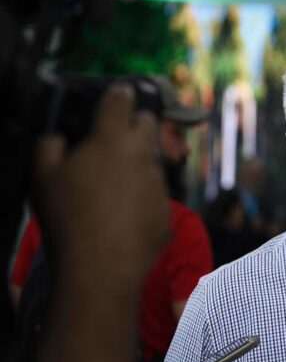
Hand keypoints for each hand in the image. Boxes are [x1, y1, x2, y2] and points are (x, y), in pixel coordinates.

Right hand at [32, 84, 168, 287]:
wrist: (101, 267)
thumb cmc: (68, 218)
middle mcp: (142, 156)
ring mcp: (159, 184)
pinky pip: (155, 197)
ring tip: (113, 191)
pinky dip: (143, 200)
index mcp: (111, 139)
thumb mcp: (41, 177)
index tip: (118, 95)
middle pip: (149, 124)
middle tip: (117, 139)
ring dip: (138, 167)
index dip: (119, 94)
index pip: (122, 100)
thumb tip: (60, 140)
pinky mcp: (167, 211)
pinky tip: (124, 218)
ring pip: (152, 163)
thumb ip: (50, 146)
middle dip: (136, 125)